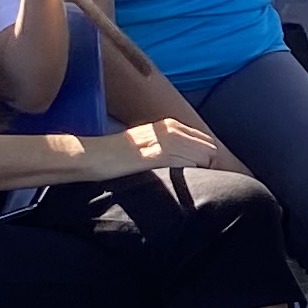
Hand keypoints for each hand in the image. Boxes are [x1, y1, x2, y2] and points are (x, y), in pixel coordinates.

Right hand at [112, 116, 236, 178]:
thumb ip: (170, 143)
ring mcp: (166, 141)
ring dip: (202, 171)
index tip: (204, 172)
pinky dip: (191, 174)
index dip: (208, 158)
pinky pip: (188, 165)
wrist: (96, 155)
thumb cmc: (119, 153)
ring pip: (203, 157)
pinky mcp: (158, 156)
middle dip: (210, 165)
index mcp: (170, 125)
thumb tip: (189, 157)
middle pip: (209, 148)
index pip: (205, 140)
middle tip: (202, 180)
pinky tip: (182, 181)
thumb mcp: (149, 140)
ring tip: (193, 183)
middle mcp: (172, 129)